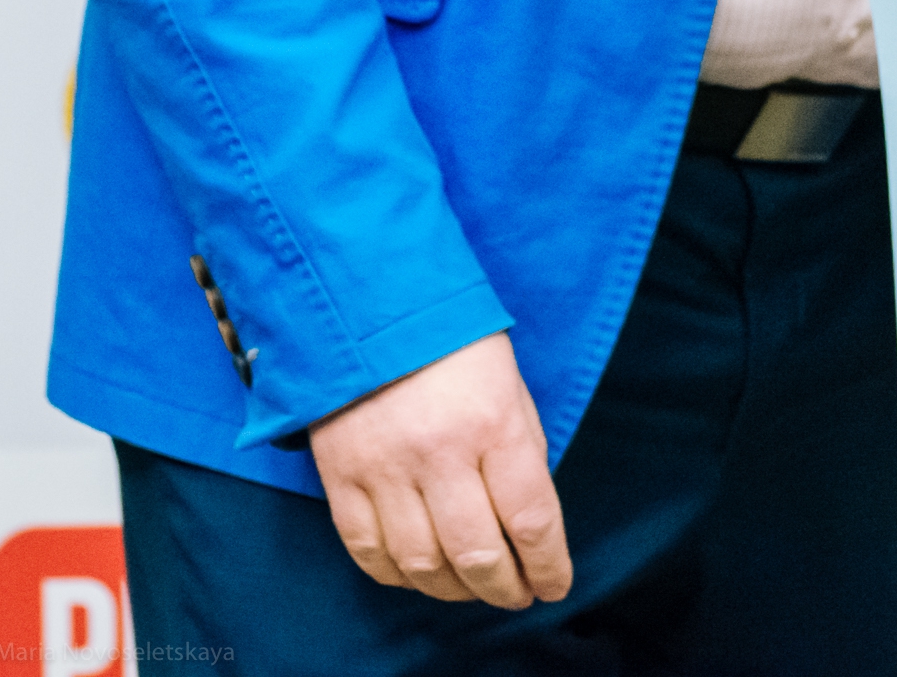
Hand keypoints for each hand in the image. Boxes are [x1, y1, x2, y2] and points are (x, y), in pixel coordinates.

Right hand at [308, 331, 571, 608]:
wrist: (371, 302)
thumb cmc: (454, 341)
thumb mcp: (510, 384)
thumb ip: (520, 449)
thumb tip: (527, 518)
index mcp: (494, 422)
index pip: (530, 518)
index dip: (548, 564)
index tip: (555, 584)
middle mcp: (440, 453)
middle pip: (477, 554)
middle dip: (505, 588)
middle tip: (518, 595)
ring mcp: (386, 469)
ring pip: (423, 564)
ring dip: (454, 590)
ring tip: (474, 589)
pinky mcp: (342, 478)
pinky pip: (369, 552)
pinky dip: (399, 576)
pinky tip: (421, 574)